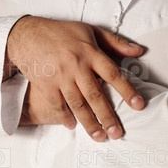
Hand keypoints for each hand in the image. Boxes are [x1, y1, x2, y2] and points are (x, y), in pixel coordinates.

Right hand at [6, 16, 144, 141]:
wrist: (28, 35)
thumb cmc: (62, 33)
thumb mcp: (90, 31)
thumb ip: (115, 42)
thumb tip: (139, 51)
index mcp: (90, 52)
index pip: (112, 73)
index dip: (127, 90)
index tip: (138, 105)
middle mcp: (76, 65)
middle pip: (95, 95)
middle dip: (107, 116)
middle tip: (117, 133)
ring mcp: (60, 76)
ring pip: (77, 104)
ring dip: (89, 123)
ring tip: (100, 136)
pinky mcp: (46, 84)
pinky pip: (57, 105)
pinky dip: (65, 117)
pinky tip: (72, 126)